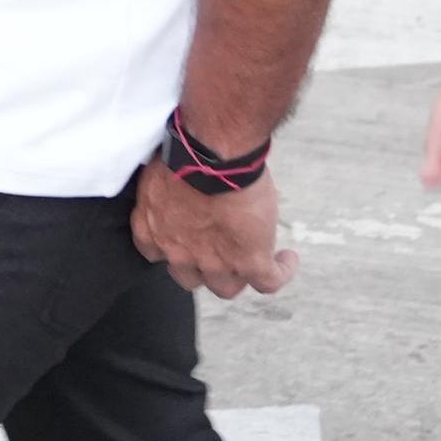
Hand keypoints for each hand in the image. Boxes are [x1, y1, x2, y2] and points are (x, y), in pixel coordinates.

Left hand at [132, 159, 297, 296]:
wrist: (213, 155)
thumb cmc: (184, 153)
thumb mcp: (161, 173)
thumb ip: (166, 191)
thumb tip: (177, 183)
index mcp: (154, 229)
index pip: (156, 254)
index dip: (172, 248)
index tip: (184, 238)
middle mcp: (180, 254)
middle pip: (191, 278)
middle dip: (203, 267)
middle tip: (219, 248)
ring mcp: (215, 263)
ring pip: (226, 288)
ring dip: (238, 275)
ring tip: (254, 257)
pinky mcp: (249, 261)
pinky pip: (268, 281)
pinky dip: (280, 272)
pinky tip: (287, 258)